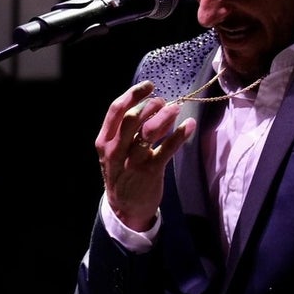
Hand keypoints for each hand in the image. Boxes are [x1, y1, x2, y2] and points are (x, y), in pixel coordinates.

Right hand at [95, 80, 195, 231]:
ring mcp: (132, 162)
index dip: (133, 94)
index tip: (149, 86)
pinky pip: (167, 149)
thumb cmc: (123, 172)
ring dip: (165, 116)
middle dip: (150, 105)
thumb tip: (154, 105)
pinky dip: (179, 135)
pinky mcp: (150, 172)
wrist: (124, 208)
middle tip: (163, 101)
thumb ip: (128, 130)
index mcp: (104, 141)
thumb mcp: (116, 151)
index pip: (116, 110)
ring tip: (176, 108)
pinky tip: (189, 125)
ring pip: (149, 132)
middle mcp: (115, 150)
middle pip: (132, 118)